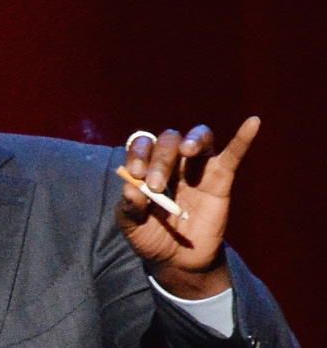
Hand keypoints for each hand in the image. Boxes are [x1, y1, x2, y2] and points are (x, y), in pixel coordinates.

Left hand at [116, 117, 259, 298]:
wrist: (176, 261)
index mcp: (148, 166)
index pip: (143, 145)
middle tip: (157, 186)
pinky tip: (252, 122)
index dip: (139, 153)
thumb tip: (131, 191)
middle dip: (161, 160)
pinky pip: (233, 155)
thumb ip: (128, 209)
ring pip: (199, 138)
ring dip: (192, 140)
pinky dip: (243, 138)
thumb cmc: (150, 237)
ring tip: (187, 150)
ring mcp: (198, 168)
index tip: (136, 173)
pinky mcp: (220, 180)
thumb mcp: (131, 227)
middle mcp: (173, 161)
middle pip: (169, 141)